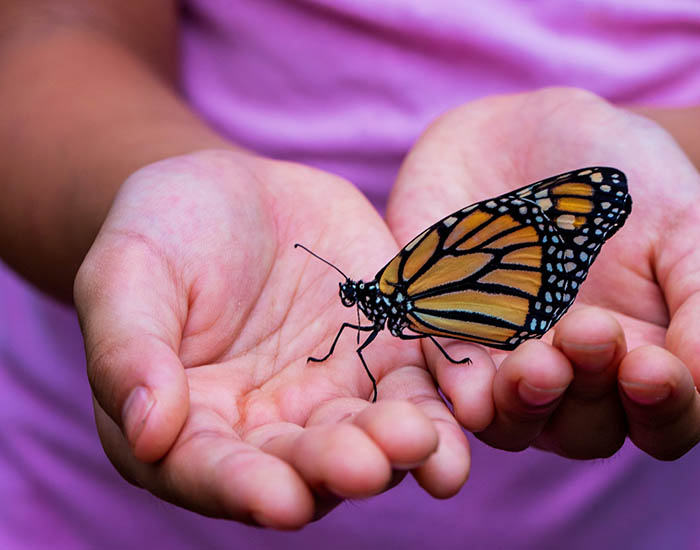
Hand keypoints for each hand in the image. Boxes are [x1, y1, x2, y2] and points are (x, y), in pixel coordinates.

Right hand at [74, 150, 468, 527]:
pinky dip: (447, 398)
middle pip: (306, 465)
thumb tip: (147, 432)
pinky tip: (472, 404)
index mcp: (192, 427)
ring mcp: (336, 394)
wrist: (235, 191)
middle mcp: (270, 428)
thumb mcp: (126, 274)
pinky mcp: (388, 354)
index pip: (214, 472)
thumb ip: (129, 350)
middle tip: (369, 465)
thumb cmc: (162, 232)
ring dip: (403, 449)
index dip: (244, 489)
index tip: (279, 500)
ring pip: (373, 436)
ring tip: (425, 444)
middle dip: (338, 468)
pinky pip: (422, 384)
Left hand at [386, 88, 699, 459]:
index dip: (665, 409)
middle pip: (582, 430)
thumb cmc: (633, 184)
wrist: (539, 132)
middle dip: (586, 393)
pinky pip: (443, 373)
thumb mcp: (692, 226)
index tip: (653, 367)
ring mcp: (503, 361)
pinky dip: (454, 382)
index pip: (665, 423)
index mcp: (642, 363)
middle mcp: (572, 379)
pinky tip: (467, 383)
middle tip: (587, 331)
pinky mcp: (442, 332)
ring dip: (521, 404)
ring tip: (533, 363)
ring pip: (509, 421)